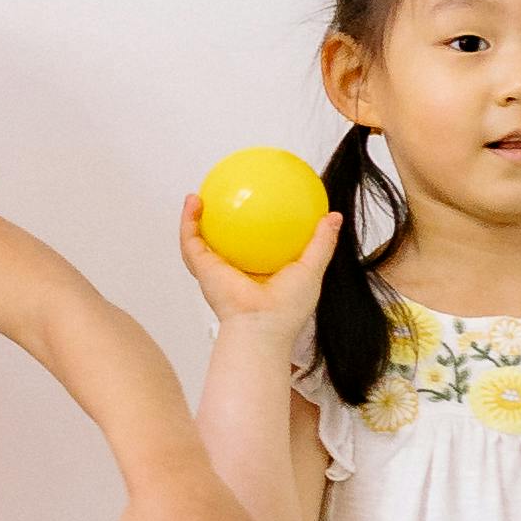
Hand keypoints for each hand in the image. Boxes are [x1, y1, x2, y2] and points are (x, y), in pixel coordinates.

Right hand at [175, 187, 339, 334]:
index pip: (255, 244)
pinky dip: (188, 220)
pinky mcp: (201, 267)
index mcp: (259, 271)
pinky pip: (190, 240)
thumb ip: (322, 242)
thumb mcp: (312, 269)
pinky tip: (194, 201)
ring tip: (199, 195)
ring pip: (200, 239)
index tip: (259, 203)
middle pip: (224, 240)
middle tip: (227, 197)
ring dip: (195, 217)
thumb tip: (333, 217)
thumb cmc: (287, 308)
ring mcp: (215, 269)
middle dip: (221, 220)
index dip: (255, 226)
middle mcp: (235, 270)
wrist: (261, 326)